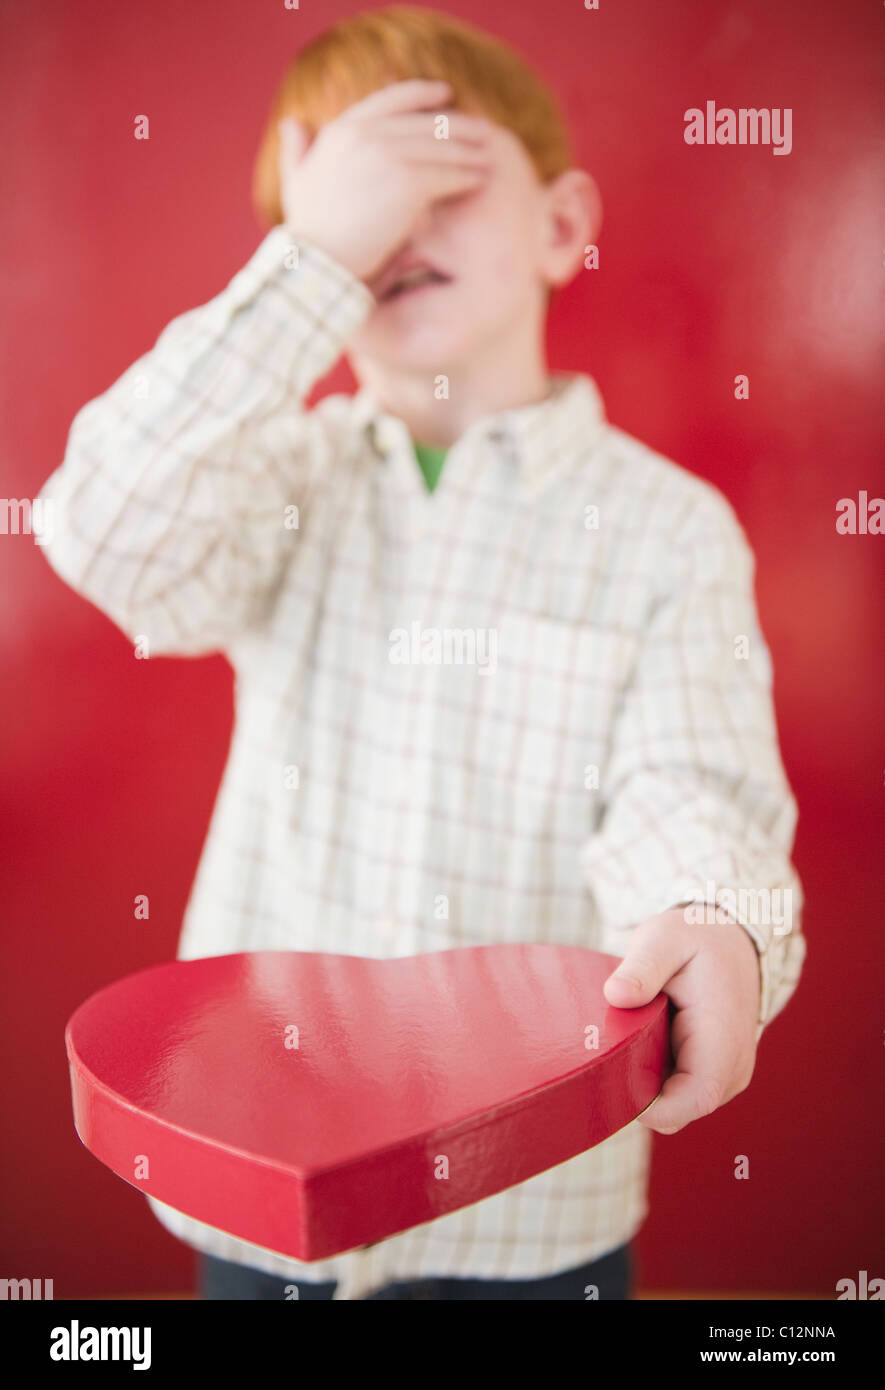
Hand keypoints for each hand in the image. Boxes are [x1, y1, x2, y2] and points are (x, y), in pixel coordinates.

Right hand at [277, 78, 493, 283]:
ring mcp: (388, 155)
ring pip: (440, 147)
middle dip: (457, 126)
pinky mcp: (408, 183)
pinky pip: (446, 174)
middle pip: (424, 122)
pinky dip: (466, 176)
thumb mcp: (297, 181)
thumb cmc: (309, 231)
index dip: (422, 95)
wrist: (319, 260)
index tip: (446, 94)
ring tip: (488, 157)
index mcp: (343, 130)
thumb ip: (297, 150)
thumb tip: (292, 123)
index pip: (391, 100)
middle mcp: (366, 135)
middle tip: (482, 130)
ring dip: (468, 152)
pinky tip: (479, 180)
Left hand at [603, 907, 760, 1132]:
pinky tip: (633, 1044)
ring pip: (673, 1106)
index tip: (609, 1080)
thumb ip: (643, 967)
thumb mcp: (665, 939)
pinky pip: (674, 1093)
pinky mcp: (709, 1075)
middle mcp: (731, 1069)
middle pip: (677, 1110)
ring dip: (640, 1084)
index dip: (650, 1106)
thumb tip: (616, 995)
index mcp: (724, 1039)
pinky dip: (649, 1077)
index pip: (694, 1099)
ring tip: (621, 1039)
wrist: (731, 939)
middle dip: (634, 1094)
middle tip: (601, 1053)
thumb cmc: (697, 937)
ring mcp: (723, 1076)